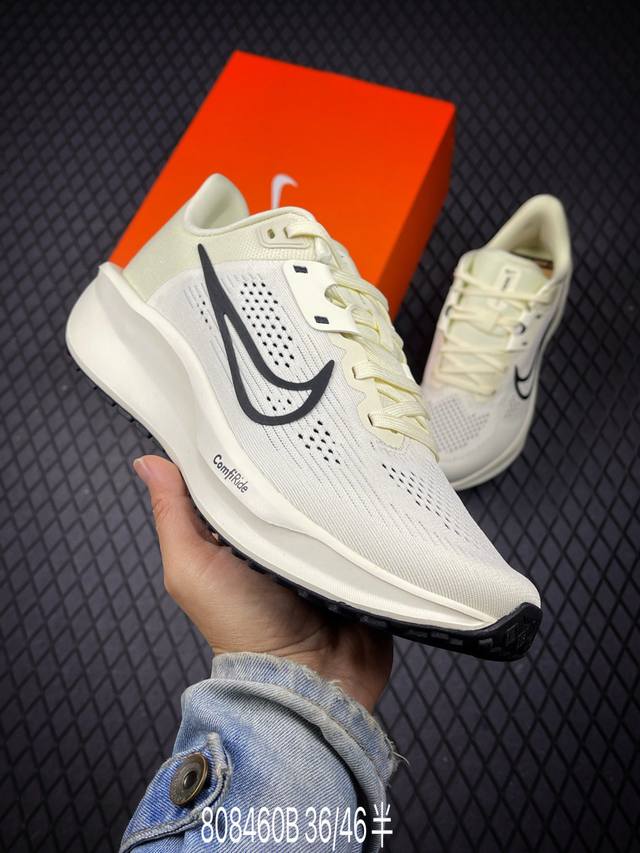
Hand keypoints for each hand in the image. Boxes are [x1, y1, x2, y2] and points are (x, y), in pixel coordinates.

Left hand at [133, 455, 392, 711]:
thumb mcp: (193, 568)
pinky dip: (359, 510)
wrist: (309, 677)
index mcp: (234, 534)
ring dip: (328, 486)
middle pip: (281, 481)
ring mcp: (316, 546)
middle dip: (288, 460)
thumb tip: (148, 464)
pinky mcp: (352, 556)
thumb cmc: (242, 628)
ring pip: (323, 497)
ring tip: (336, 460)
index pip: (233, 476)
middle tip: (300, 430)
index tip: (245, 414)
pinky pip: (358, 521)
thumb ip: (173, 516)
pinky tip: (362, 492)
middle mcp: (275, 536)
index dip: (236, 447)